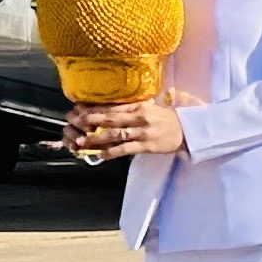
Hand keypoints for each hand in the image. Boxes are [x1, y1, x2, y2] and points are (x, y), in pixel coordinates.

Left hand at [64, 99, 182, 159]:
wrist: (188, 131)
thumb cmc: (167, 119)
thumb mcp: (150, 108)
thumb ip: (131, 108)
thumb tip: (110, 108)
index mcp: (139, 106)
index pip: (112, 107)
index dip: (93, 109)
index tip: (78, 111)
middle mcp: (139, 117)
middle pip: (110, 119)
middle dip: (90, 121)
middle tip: (74, 124)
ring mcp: (143, 132)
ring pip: (115, 134)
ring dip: (97, 139)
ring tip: (82, 142)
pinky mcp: (147, 145)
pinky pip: (126, 149)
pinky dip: (112, 152)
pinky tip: (101, 156)